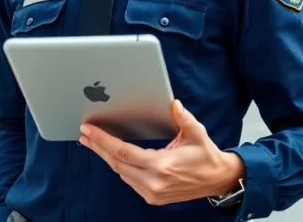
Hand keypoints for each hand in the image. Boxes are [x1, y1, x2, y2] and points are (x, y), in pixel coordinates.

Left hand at [79, 99, 244, 205]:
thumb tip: (173, 103)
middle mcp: (154, 182)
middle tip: (85, 134)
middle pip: (116, 164)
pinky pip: (129, 181)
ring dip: (107, 157)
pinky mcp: (153, 197)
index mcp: (162, 165)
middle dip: (98, 148)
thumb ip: (183, 118)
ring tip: (94, 143)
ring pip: (121, 173)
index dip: (103, 141)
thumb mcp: (197, 133)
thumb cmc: (206, 156)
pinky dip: (119, 167)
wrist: (217, 180)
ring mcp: (152, 192)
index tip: (89, 131)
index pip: (123, 152)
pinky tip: (113, 156)